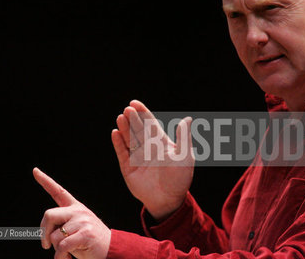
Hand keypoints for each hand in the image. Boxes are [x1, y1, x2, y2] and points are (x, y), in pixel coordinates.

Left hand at [33, 167, 110, 258]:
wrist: (111, 250)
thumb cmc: (89, 242)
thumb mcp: (73, 230)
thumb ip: (61, 226)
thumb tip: (45, 236)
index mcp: (75, 207)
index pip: (58, 191)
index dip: (45, 181)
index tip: (35, 171)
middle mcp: (78, 211)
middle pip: (49, 215)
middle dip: (43, 232)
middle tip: (45, 245)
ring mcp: (83, 221)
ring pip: (55, 235)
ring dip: (56, 249)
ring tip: (67, 252)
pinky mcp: (86, 233)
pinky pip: (63, 246)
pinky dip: (60, 256)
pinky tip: (66, 258)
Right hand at [111, 100, 193, 220]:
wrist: (168, 200)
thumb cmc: (180, 178)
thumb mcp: (185, 156)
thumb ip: (184, 138)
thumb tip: (188, 119)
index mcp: (160, 143)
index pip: (149, 124)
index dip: (142, 113)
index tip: (134, 103)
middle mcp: (147, 148)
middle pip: (137, 129)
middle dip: (132, 119)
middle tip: (127, 110)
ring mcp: (137, 157)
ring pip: (128, 139)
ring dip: (124, 128)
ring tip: (120, 118)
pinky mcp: (128, 168)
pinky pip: (122, 153)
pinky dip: (118, 143)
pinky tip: (115, 133)